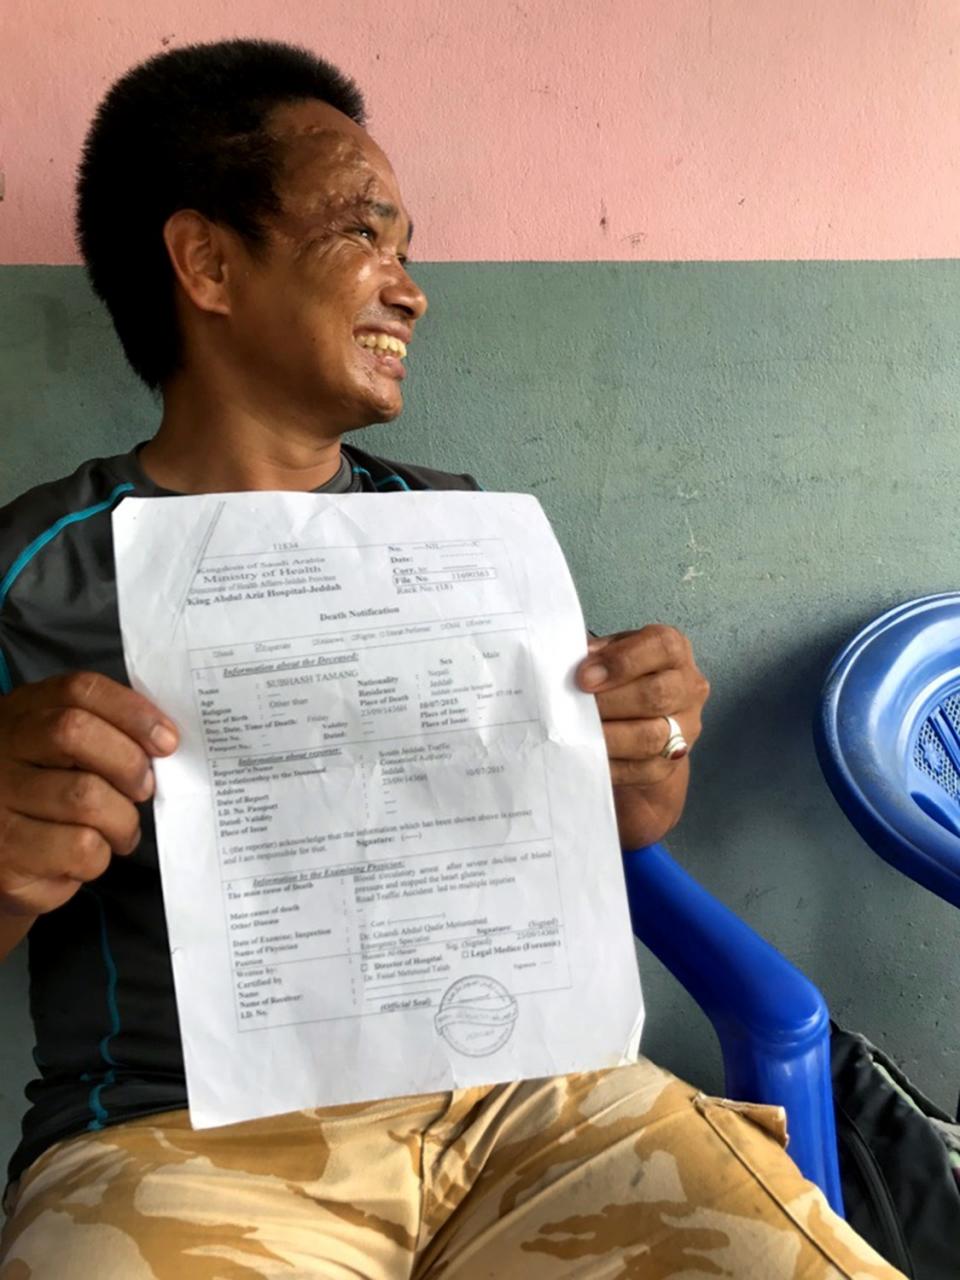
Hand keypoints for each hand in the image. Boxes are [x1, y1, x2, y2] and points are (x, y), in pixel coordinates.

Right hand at [0, 672, 178, 918]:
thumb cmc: (42, 794)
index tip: (166, 740)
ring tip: (118, 829)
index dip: (132, 711)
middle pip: (75, 734)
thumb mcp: (56, 750)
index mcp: (20, 715)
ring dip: (123, 820)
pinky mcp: (7, 863)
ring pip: (86, 799)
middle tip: (143, 789)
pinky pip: (81, 852)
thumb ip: (102, 732)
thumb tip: (163, 740)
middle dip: (129, 763)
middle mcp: (0, 754)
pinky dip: (101, 857)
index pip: (78, 691)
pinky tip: (83, 856)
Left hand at [576, 625, 709, 847]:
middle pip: (657, 695)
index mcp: (673, 650)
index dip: (621, 661)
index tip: (583, 676)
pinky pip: (642, 770)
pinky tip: (587, 755)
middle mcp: (687, 687)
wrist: (635, 720)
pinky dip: (610, 764)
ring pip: (652, 737)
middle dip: (609, 702)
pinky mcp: (671, 764)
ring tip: (578, 732)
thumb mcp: (608, 654)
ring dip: (609, 736)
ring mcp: (685, 729)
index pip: (661, 646)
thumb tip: (565, 662)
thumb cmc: (617, 678)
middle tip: (575, 706)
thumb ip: (594, 654)